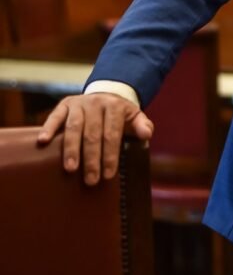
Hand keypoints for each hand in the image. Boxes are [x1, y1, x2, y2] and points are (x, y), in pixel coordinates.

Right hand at [37, 93, 153, 185]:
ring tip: (70, 169)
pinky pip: (55, 116)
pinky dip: (48, 128)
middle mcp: (95, 103)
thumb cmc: (120, 114)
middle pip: (92, 134)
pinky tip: (43, 141)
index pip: (112, 134)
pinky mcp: (64, 105)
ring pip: (73, 127)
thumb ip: (143, 126)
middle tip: (91, 180)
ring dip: (71, 149)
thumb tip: (146, 135)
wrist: (105, 94)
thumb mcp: (135, 117)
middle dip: (92, 159)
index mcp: (114, 107)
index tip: (108, 175)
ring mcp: (78, 103)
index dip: (110, 155)